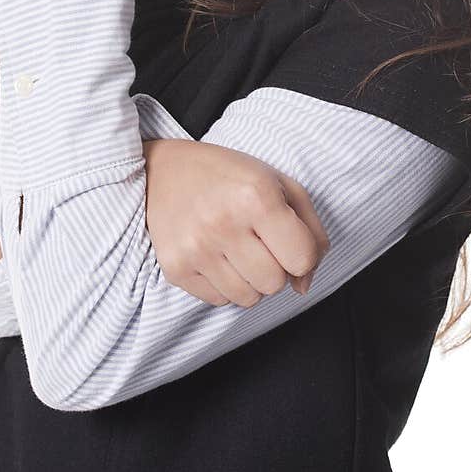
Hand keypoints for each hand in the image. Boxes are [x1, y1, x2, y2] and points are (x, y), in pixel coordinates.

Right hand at [143, 138, 331, 307]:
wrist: (160, 170)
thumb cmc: (227, 176)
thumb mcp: (279, 184)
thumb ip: (310, 231)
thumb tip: (304, 284)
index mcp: (256, 196)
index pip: (302, 259)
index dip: (301, 254)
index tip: (286, 239)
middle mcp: (224, 223)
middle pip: (275, 284)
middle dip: (274, 268)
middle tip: (258, 242)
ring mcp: (196, 248)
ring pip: (248, 299)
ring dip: (249, 280)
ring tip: (235, 249)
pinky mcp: (175, 268)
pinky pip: (219, 300)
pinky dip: (223, 284)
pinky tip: (214, 255)